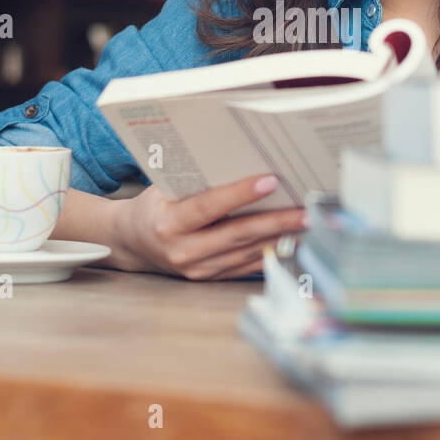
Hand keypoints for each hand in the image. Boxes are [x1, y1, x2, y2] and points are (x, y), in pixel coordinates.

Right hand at [113, 174, 305, 279]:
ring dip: (280, 239)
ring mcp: (197, 270)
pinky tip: (292, 241)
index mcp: (168, 224)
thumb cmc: (154, 205)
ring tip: (308, 224)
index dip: (241, 194)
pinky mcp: (209, 278)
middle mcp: (183, 251)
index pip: (210, 207)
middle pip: (237, 234)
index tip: (271, 180)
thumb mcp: (165, 187)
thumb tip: (245, 161)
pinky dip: (270, 252)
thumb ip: (198, 181)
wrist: (131, 242)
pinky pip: (246, 266)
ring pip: (247, 252)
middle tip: (307, 210)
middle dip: (276, 222)